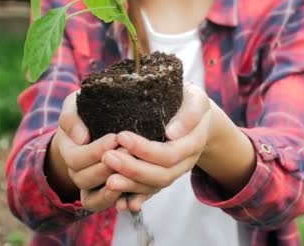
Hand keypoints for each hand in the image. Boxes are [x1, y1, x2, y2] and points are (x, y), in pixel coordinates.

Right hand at [48, 90, 122, 211]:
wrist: (95, 125)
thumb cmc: (86, 111)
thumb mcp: (75, 106)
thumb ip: (72, 117)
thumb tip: (80, 138)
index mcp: (68, 150)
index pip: (76, 158)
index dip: (95, 151)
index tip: (115, 138)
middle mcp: (75, 170)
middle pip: (83, 178)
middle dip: (107, 166)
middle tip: (128, 153)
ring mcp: (88, 184)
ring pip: (92, 194)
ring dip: (112, 182)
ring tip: (132, 168)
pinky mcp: (100, 191)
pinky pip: (97, 204)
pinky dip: (109, 201)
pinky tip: (127, 194)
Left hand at [101, 82, 213, 211]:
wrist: (193, 112)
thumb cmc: (189, 99)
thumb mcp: (195, 99)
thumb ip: (189, 114)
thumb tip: (171, 134)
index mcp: (194, 141)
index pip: (169, 154)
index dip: (145, 150)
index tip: (121, 136)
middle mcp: (187, 161)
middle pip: (162, 175)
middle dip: (134, 169)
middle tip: (107, 157)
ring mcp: (176, 170)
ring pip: (155, 186)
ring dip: (131, 185)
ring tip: (108, 180)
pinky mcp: (164, 175)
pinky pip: (152, 192)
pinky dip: (136, 198)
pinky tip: (120, 204)